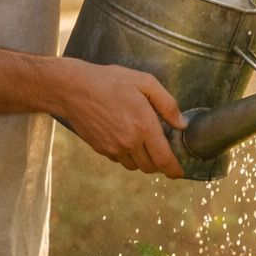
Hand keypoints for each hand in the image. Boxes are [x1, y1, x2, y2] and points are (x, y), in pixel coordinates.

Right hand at [57, 60, 186, 177]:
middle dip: (159, 164)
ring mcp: (113, 148)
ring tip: (144, 143)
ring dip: (142, 160)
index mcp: (144, 127)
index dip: (174, 170)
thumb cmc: (110, 82)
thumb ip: (168, 104)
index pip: (163, 159)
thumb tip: (182, 124)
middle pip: (150, 167)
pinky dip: (126, 155)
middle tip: (162, 151)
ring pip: (134, 166)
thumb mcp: (145, 83)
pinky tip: (126, 138)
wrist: (73, 89)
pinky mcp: (100, 149)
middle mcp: (129, 142)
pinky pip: (119, 160)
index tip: (179, 173)